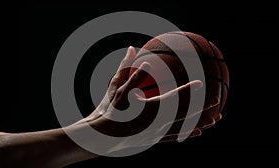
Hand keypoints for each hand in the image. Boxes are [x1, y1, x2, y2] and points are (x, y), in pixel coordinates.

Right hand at [74, 46, 220, 149]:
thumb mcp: (118, 89)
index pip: (175, 97)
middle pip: (185, 114)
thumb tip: (137, 53)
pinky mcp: (154, 139)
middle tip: (218, 103)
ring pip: (184, 128)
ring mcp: (158, 133)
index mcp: (151, 108)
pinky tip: (196, 133)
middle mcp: (158, 122)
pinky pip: (175, 136)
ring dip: (200, 122)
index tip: (202, 83)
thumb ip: (130, 71)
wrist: (103, 136)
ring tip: (215, 121)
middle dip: (202, 108)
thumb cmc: (111, 111)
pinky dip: (187, 133)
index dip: (189, 89)